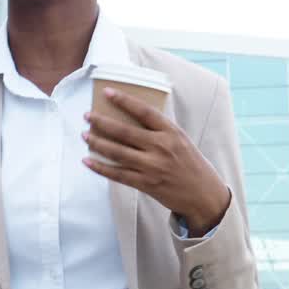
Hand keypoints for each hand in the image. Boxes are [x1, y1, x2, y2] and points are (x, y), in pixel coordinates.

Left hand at [83, 87, 230, 235]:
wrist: (204, 196)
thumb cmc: (190, 164)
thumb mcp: (181, 140)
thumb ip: (159, 130)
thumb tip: (129, 117)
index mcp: (171, 132)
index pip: (144, 111)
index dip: (124, 100)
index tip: (107, 92)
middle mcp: (161, 147)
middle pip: (124, 131)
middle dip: (102, 122)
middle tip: (87, 116)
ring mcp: (152, 166)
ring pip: (117, 152)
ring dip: (97, 142)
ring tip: (84, 135)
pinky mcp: (146, 184)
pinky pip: (117, 174)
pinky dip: (100, 167)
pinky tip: (87, 160)